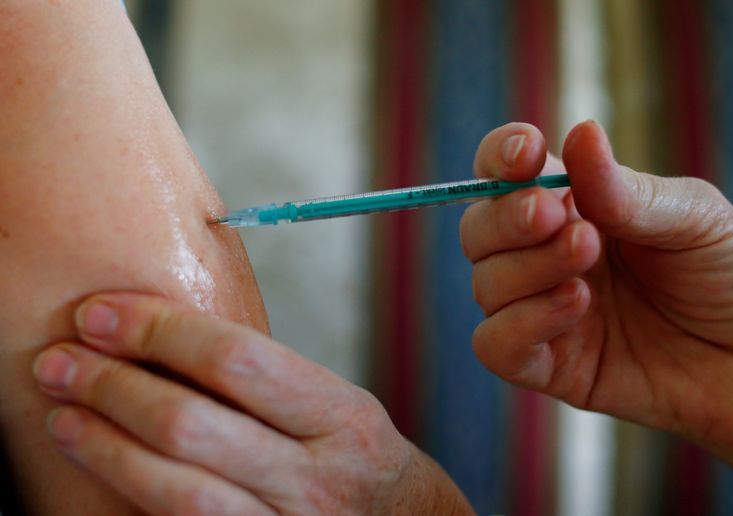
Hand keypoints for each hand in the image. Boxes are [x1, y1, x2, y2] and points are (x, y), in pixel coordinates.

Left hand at [33, 293, 471, 514]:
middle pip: (192, 425)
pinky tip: (104, 471)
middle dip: (113, 385)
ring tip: (63, 414)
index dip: (158, 332)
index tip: (103, 313)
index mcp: (342, 418)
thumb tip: (165, 337)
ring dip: (106, 447)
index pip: (237, 359)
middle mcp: (317, 479)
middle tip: (62, 359)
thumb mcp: (339, 407)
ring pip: (176, 492)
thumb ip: (268, 382)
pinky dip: (134, 500)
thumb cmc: (359, 460)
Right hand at [459, 121, 732, 510]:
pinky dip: (521, 323)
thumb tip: (580, 134)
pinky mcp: (547, 365)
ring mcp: (541, 310)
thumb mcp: (690, 216)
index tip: (526, 153)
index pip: (504, 175)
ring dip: (528, 268)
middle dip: (508, 218)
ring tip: (588, 259)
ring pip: (484, 284)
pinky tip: (576, 307)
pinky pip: (494, 344)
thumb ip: (625, 190)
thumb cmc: (729, 275)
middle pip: (479, 229)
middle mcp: (544, 256)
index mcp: (571, 207)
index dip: (499, 158)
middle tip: (557, 216)